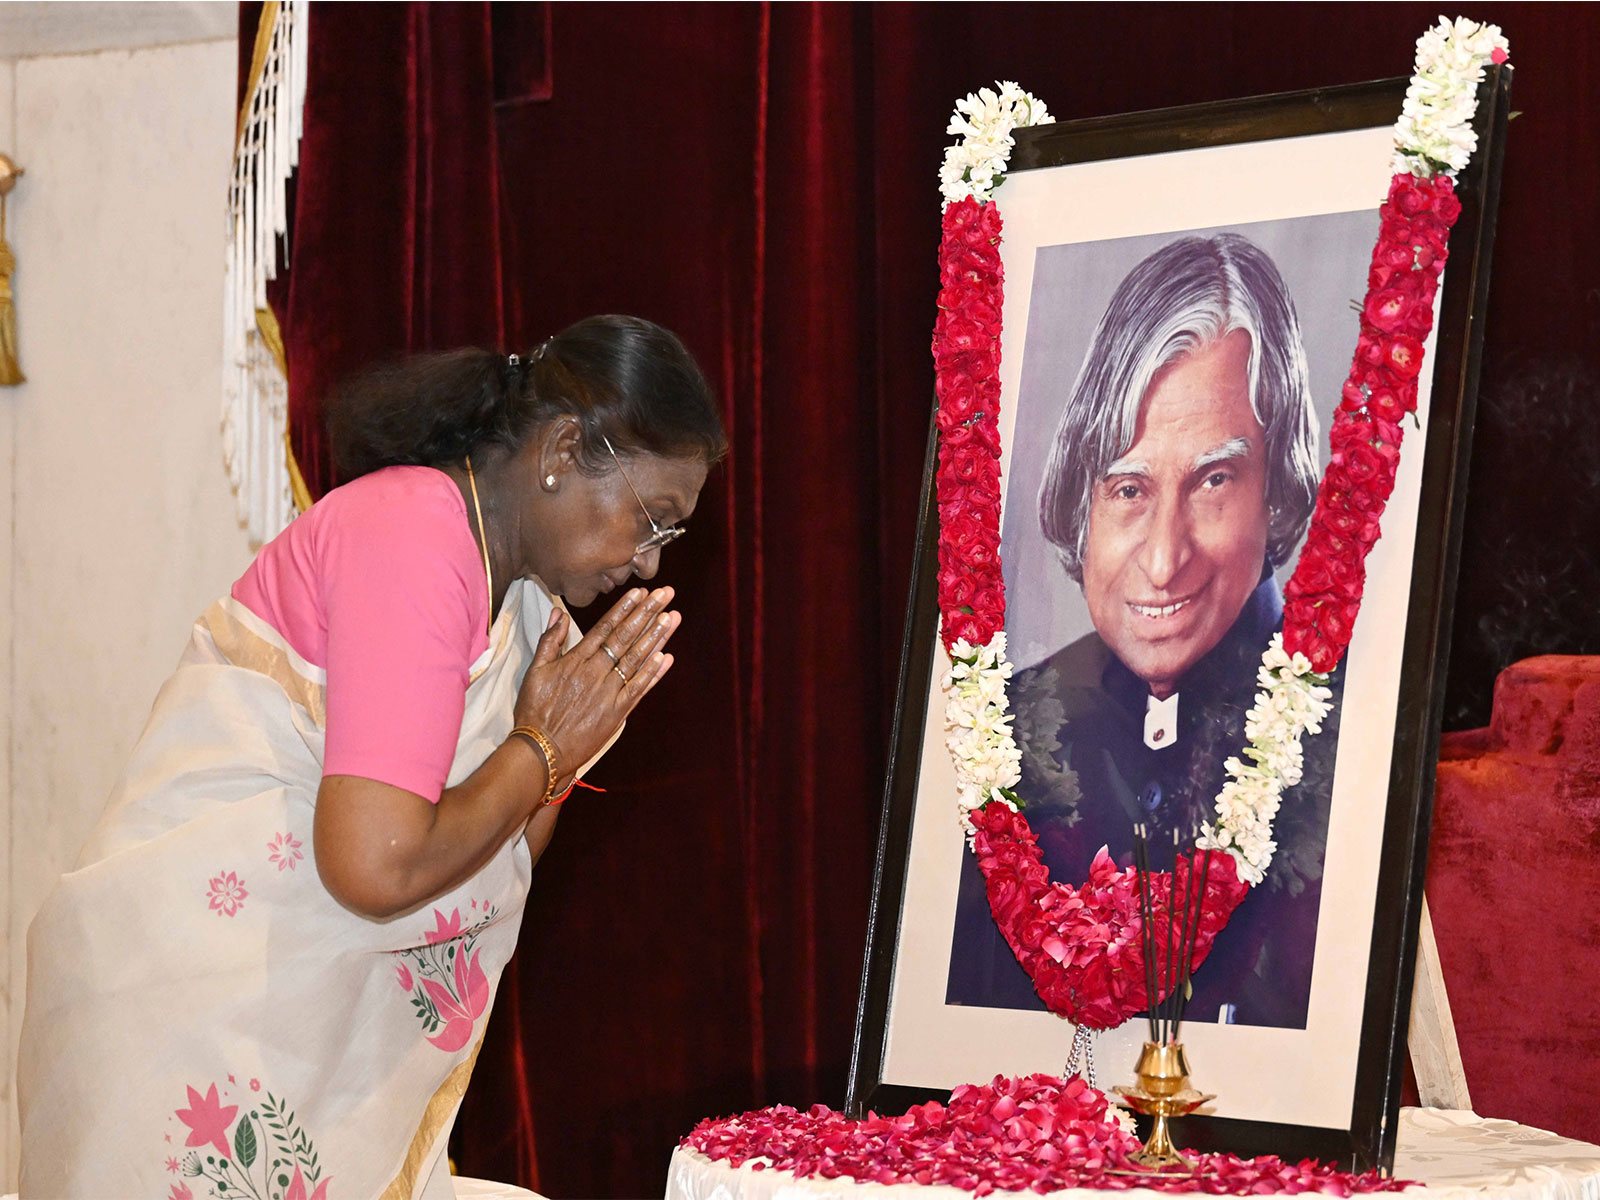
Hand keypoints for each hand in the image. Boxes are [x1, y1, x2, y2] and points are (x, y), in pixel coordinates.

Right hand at [512, 587, 678, 787]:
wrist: (541, 749)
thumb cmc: (534, 710)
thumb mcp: (534, 671)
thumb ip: (549, 640)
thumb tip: (558, 612)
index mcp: (576, 660)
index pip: (605, 627)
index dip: (625, 608)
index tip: (640, 592)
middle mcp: (595, 672)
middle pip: (625, 637)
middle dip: (647, 614)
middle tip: (665, 595)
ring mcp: (608, 692)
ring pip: (636, 659)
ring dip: (655, 637)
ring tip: (672, 618)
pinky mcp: (616, 712)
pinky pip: (638, 689)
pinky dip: (652, 673)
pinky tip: (666, 656)